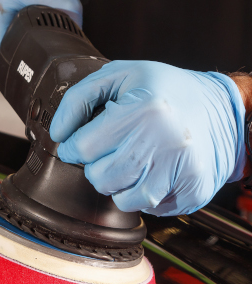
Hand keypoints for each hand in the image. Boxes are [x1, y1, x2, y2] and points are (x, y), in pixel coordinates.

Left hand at [50, 61, 246, 215]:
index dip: (73, 147)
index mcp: (143, 110)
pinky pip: (152, 208)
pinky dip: (144, 195)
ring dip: (118, 184)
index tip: (80, 142)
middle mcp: (165, 141)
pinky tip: (152, 172)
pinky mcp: (195, 190)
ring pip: (123, 200)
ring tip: (130, 161)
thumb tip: (58, 132)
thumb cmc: (167, 90)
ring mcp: (183, 169)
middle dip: (96, 167)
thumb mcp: (119, 75)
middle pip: (100, 178)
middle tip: (109, 150)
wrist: (225, 106)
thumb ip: (78, 99)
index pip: (82, 148)